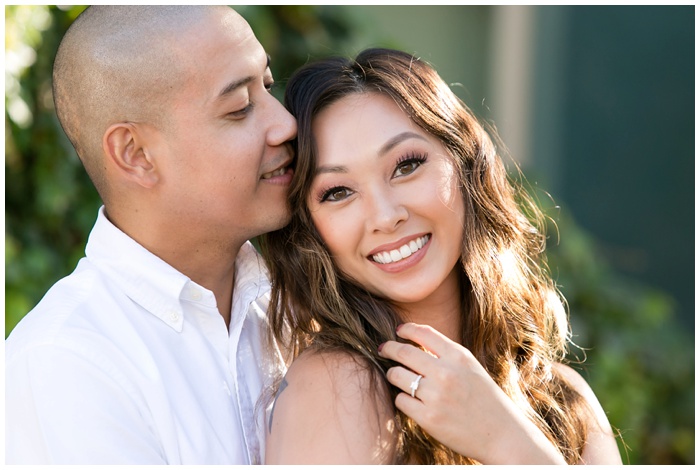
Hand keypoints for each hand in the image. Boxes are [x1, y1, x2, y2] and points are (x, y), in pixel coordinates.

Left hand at [378, 322, 565, 464]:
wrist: (502, 434)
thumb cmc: (485, 399)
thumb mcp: (470, 368)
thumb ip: (446, 355)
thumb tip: (413, 343)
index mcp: (459, 356)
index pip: (424, 333)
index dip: (406, 329)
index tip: (398, 331)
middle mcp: (446, 373)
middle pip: (404, 352)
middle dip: (389, 348)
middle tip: (383, 349)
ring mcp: (436, 396)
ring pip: (397, 375)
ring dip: (393, 374)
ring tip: (395, 375)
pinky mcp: (428, 418)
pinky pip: (401, 400)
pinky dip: (402, 398)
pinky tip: (409, 399)